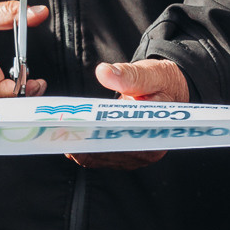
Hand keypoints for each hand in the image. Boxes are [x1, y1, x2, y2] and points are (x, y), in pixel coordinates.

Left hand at [68, 59, 189, 168]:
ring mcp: (133, 154)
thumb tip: (104, 72)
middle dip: (82, 142)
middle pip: (106, 153)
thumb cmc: (163, 82)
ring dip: (80, 144)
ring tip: (60, 130)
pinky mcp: (123, 152)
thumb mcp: (151, 73)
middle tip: (59, 129)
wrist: (170, 88)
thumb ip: (129, 75)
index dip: (96, 137)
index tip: (75, 128)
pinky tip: (71, 134)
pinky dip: (85, 144)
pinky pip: (99, 154)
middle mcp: (145, 151)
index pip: (120, 143)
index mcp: (155, 136)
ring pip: (99, 156)